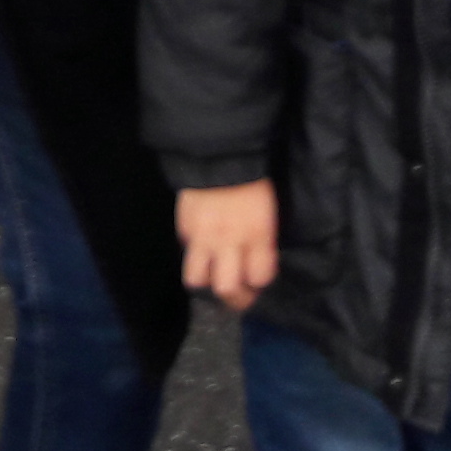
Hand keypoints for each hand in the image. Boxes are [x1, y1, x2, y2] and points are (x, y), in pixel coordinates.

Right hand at [176, 181, 277, 312]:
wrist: (220, 152)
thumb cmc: (252, 180)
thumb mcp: (267, 211)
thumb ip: (261, 239)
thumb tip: (255, 260)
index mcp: (258, 234)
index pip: (259, 278)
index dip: (259, 283)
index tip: (257, 280)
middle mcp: (230, 240)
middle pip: (227, 288)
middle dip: (233, 298)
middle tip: (236, 292)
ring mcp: (203, 235)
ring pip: (197, 278)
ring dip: (205, 278)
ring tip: (212, 272)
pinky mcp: (184, 226)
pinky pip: (186, 251)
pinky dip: (193, 252)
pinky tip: (200, 245)